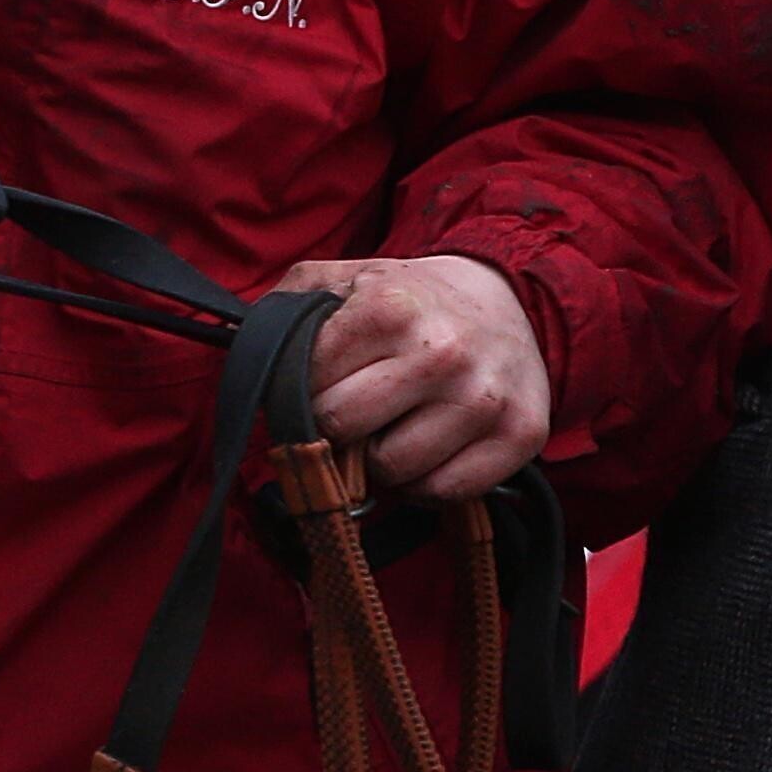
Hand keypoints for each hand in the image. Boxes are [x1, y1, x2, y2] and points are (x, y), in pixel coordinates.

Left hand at [273, 254, 552, 502]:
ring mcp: (485, 398)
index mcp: (389, 309)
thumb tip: (249, 360)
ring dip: (379, 462)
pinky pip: (447, 491)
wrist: (503, 298)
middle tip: (348, 413)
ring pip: (394, 470)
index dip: (300, 393)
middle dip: (335, 428)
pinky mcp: (522, 436)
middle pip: (344, 429)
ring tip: (389, 429)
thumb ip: (286, 310)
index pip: (308, 384)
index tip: (314, 387)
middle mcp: (441, 353)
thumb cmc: (405, 298)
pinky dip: (425, 484)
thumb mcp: (341, 280)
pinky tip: (424, 451)